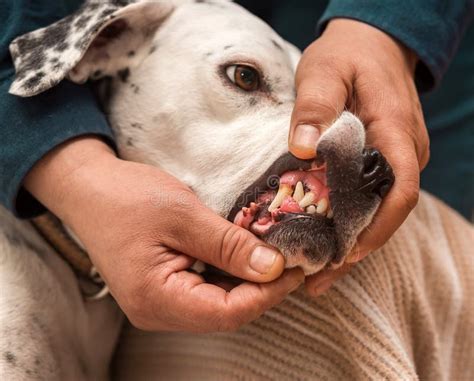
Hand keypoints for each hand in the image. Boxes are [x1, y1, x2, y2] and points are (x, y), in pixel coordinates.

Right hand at [25, 137, 303, 331]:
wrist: (88, 189)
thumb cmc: (128, 196)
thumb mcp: (183, 214)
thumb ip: (228, 245)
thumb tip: (273, 268)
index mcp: (156, 297)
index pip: (228, 313)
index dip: (268, 293)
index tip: (295, 267)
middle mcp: (156, 311)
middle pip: (225, 314)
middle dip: (262, 289)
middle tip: (290, 259)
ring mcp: (158, 303)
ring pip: (217, 306)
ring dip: (248, 282)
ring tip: (272, 255)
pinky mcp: (162, 290)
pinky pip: (205, 293)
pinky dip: (229, 276)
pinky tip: (244, 255)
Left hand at [288, 19, 428, 295]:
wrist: (370, 42)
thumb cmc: (348, 54)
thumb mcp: (324, 71)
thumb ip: (315, 106)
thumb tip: (303, 149)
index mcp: (397, 133)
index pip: (400, 191)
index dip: (377, 229)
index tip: (345, 255)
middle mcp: (405, 151)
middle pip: (388, 211)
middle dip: (356, 248)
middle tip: (317, 279)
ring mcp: (395, 156)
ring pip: (379, 208)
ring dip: (351, 239)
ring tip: (316, 271)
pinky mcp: (382, 157)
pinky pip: (370, 195)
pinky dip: (349, 220)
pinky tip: (324, 237)